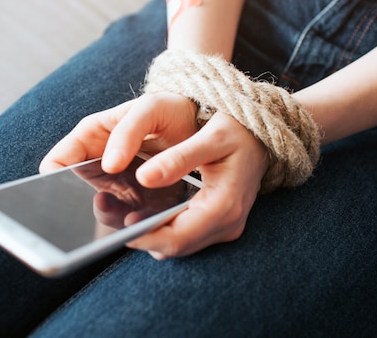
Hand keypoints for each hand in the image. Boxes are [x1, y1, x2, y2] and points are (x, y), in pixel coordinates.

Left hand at [40, 92, 268, 258]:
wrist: (263, 134)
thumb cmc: (239, 131)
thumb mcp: (210, 137)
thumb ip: (177, 158)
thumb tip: (144, 179)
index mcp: (224, 206)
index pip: (177, 238)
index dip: (144, 236)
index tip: (118, 225)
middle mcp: (228, 223)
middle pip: (176, 246)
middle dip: (142, 236)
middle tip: (113, 216)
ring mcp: (226, 226)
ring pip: (180, 243)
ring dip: (151, 233)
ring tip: (123, 212)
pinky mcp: (221, 222)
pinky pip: (187, 234)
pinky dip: (164, 227)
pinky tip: (148, 210)